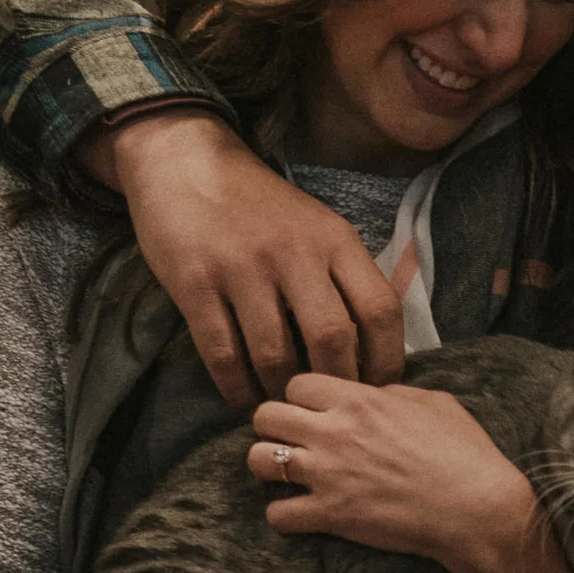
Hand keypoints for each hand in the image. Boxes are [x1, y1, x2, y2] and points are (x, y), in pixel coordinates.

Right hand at [90, 110, 405, 404]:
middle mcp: (295, 252)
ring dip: (282, 393)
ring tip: (284, 407)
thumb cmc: (260, 206)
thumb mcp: (317, 225)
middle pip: (332, 338)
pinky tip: (244, 398)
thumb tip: (376, 346)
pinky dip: (237, 388)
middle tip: (329, 408)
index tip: (378, 389)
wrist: (186, 164)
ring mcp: (243, 268)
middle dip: (335, 384)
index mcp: (335, 239)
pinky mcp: (196, 284)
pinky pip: (224, 355)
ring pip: (276, 355)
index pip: (380, 309)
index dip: (386, 360)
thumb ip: (345, 275)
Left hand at [249, 375, 534, 572]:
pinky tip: (302, 514)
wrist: (477, 509)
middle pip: (264, 416)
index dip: (301, 398)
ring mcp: (327, 474)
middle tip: (292, 442)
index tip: (314, 413)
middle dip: (274, 427)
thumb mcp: (434, 402)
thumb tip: (372, 393)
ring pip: (258, 461)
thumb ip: (392, 391)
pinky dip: (285, 516)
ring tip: (289, 477)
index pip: (295, 383)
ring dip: (269, 469)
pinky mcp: (330, 516)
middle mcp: (334, 432)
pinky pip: (277, 514)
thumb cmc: (465, 453)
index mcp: (359, 399)